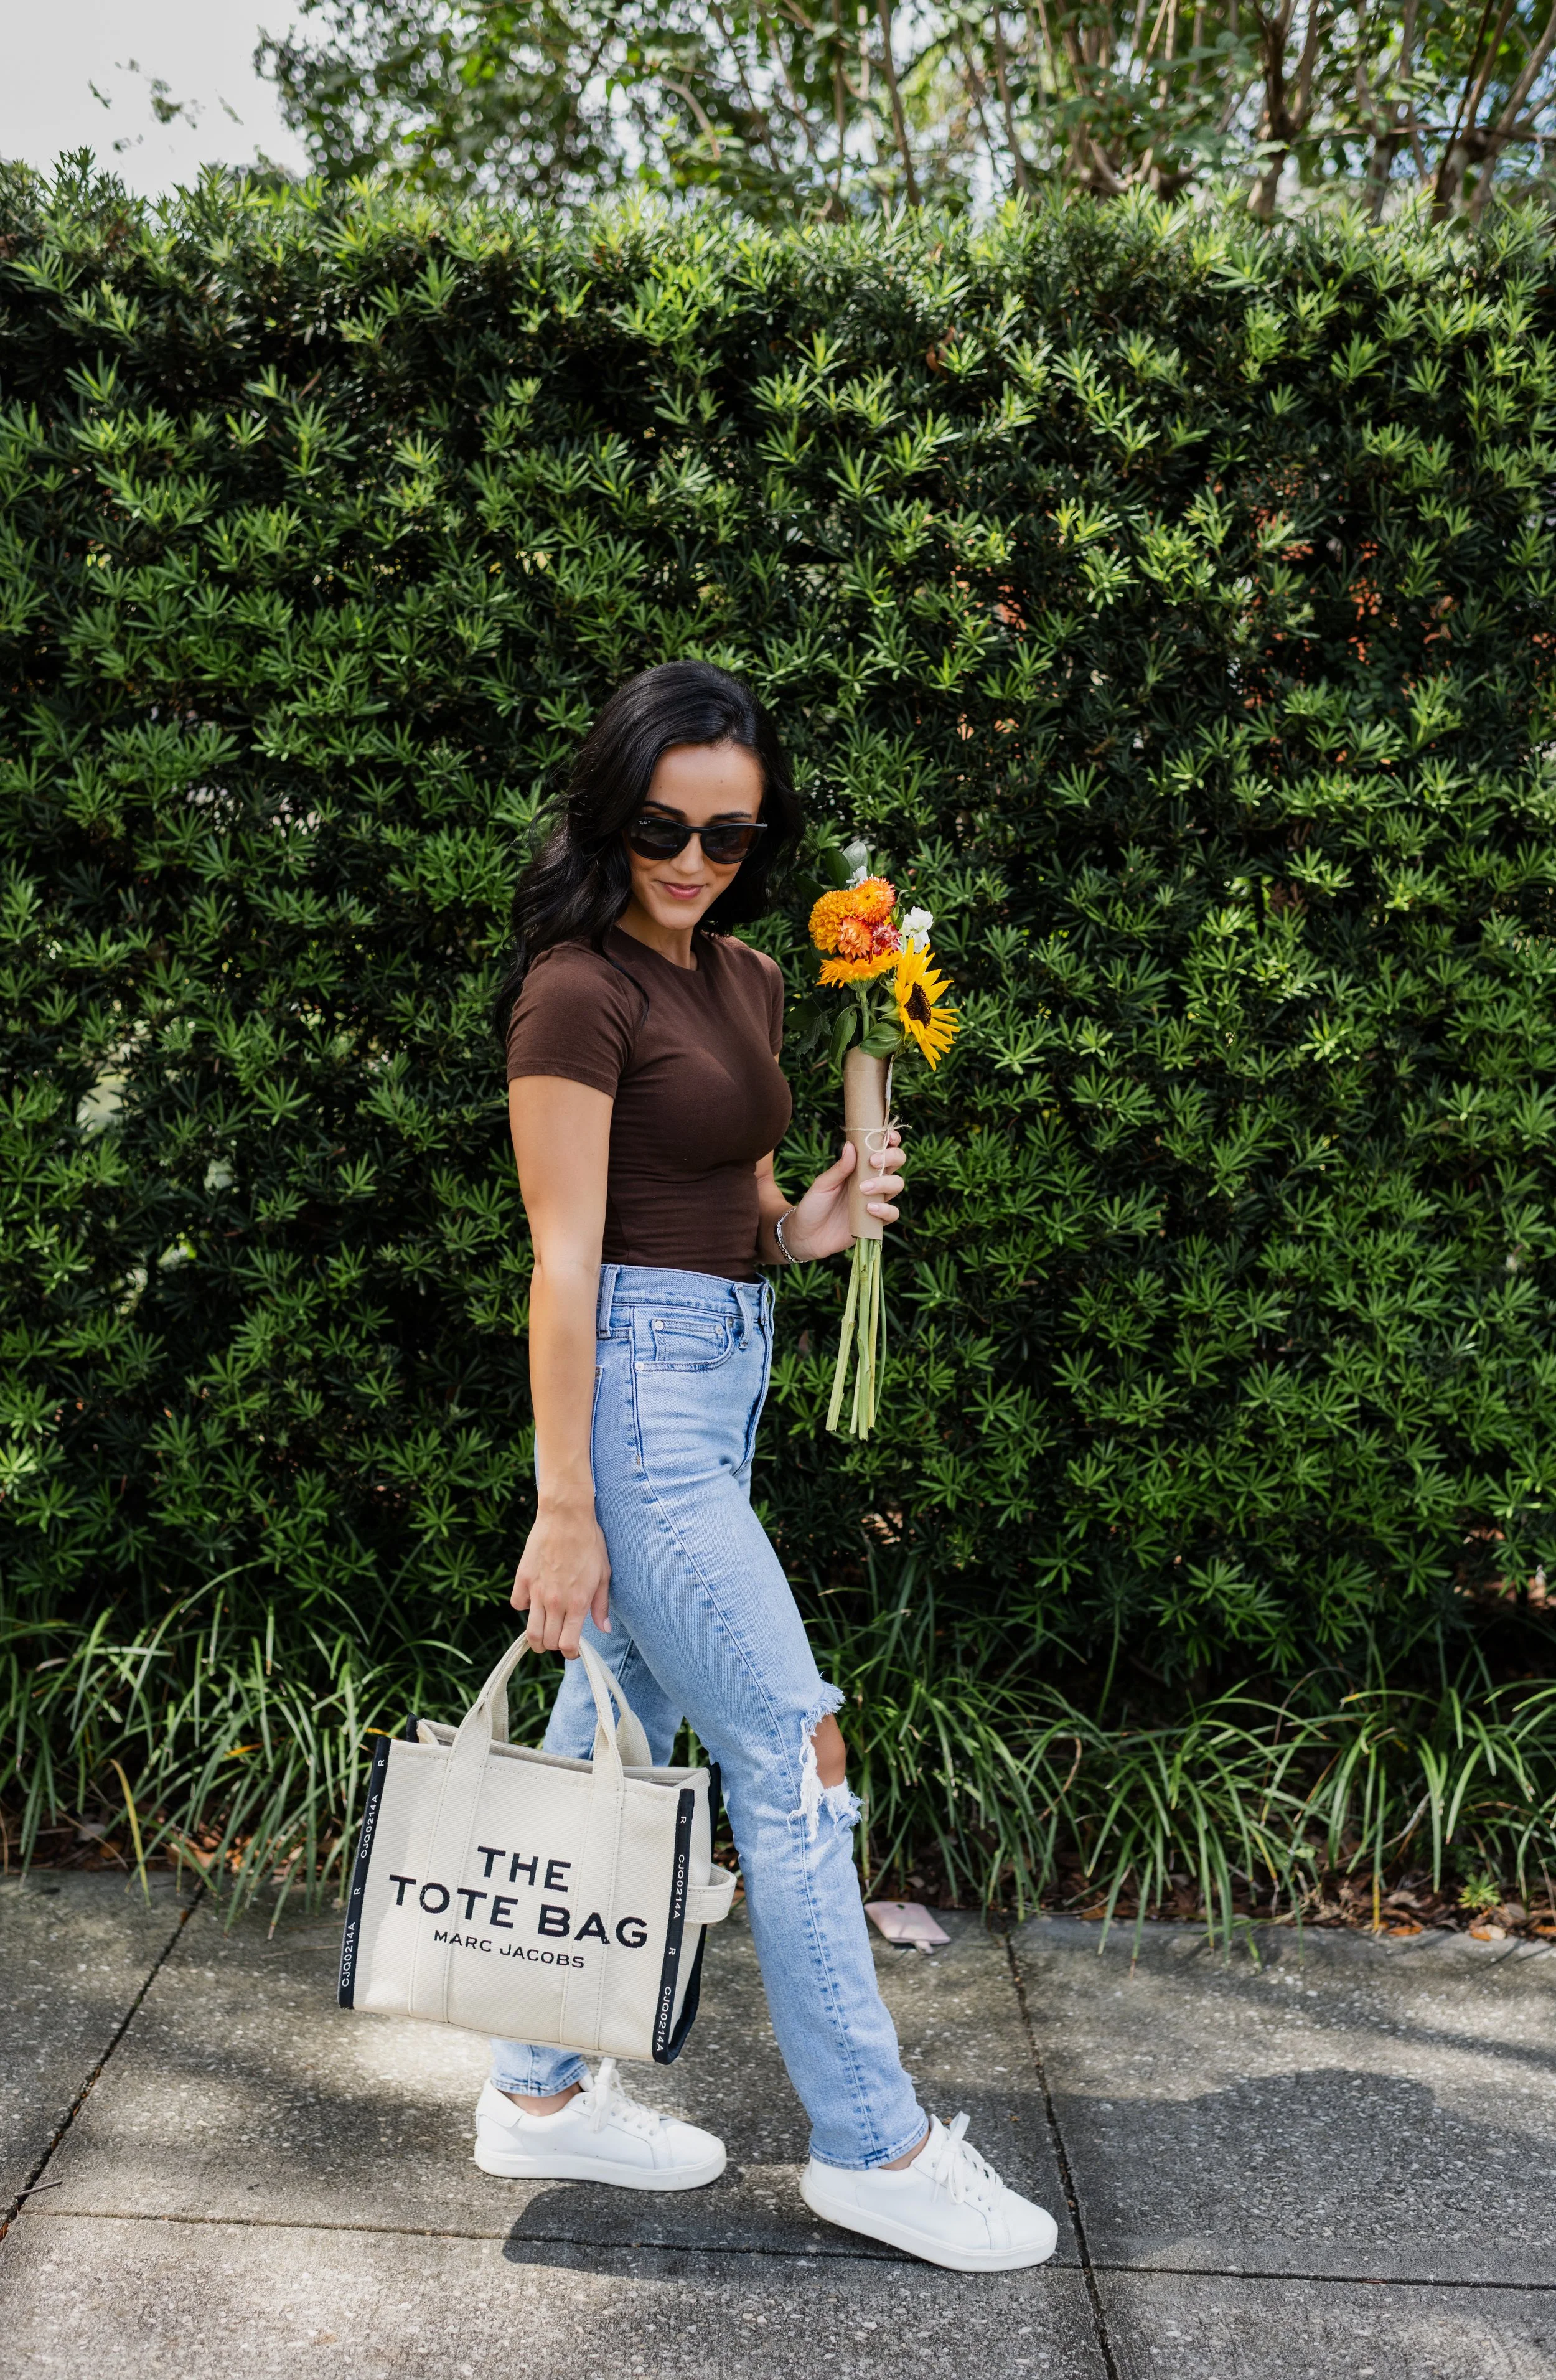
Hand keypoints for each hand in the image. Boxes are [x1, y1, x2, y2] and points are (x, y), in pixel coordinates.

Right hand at [511, 1495, 611, 1657]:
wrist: (566, 1516)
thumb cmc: (590, 1543)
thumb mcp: (604, 1575)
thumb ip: (601, 1605)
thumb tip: (604, 1628)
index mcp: (578, 1602)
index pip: (567, 1645)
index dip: (570, 1653)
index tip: (573, 1649)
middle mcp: (556, 1601)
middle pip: (547, 1642)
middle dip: (554, 1646)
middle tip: (560, 1637)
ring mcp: (537, 1591)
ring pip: (530, 1631)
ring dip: (537, 1637)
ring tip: (544, 1631)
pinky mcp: (523, 1578)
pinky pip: (518, 1604)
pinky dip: (525, 1607)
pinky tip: (534, 1600)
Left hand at [782, 1129, 904, 1262]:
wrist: (806, 1235)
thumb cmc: (814, 1205)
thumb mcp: (822, 1184)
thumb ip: (839, 1168)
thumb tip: (851, 1146)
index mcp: (860, 1167)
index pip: (882, 1149)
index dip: (891, 1140)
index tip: (889, 1137)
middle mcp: (872, 1181)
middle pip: (897, 1163)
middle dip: (891, 1157)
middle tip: (872, 1162)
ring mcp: (875, 1201)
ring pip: (897, 1185)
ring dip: (885, 1183)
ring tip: (864, 1189)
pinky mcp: (875, 1221)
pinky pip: (892, 1214)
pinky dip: (885, 1210)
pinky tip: (869, 1209)